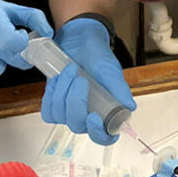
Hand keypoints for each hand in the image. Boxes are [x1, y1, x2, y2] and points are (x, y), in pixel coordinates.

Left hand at [41, 18, 135, 144]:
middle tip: (79, 79)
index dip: (98, 133)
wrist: (79, 40)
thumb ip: (119, 89)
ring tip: (70, 71)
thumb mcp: (110, 70)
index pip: (103, 136)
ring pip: (60, 117)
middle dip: (75, 101)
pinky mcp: (55, 104)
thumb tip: (129, 108)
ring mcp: (70, 111)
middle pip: (77, 125)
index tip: (93, 116)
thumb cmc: (98, 55)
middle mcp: (88, 115)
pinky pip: (48, 111)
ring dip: (62, 92)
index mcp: (106, 111)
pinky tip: (58, 80)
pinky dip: (50, 95)